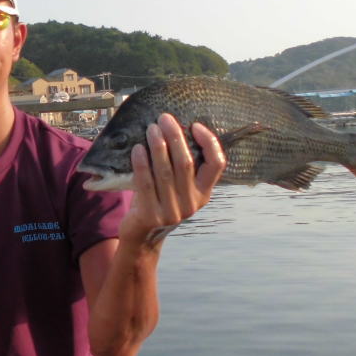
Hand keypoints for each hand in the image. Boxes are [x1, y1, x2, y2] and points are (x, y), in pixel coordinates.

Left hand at [118, 113, 225, 246]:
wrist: (142, 236)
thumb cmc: (159, 202)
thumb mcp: (178, 187)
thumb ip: (181, 166)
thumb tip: (175, 129)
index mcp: (204, 192)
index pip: (217, 164)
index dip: (209, 142)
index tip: (195, 125)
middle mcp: (192, 203)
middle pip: (186, 163)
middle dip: (175, 137)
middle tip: (164, 119)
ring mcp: (172, 211)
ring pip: (165, 171)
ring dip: (157, 146)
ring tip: (151, 129)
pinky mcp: (151, 215)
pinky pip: (146, 183)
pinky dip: (142, 163)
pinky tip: (138, 149)